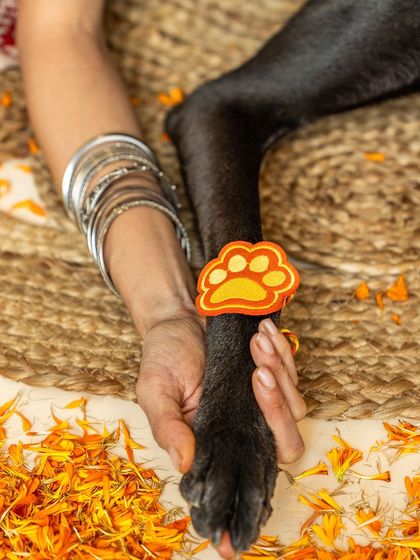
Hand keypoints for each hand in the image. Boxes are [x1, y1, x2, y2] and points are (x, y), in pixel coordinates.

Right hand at [136, 309, 305, 558]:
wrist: (179, 320)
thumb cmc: (163, 358)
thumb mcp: (155, 391)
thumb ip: (168, 427)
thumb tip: (184, 465)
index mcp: (212, 442)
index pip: (234, 483)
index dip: (240, 511)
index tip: (235, 542)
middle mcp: (242, 429)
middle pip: (284, 445)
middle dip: (278, 411)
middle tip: (256, 375)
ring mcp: (259, 404)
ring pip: (295, 407)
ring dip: (279, 372)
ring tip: (256, 342)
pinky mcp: (271, 377)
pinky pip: (292, 375)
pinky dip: (283, 354)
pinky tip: (264, 333)